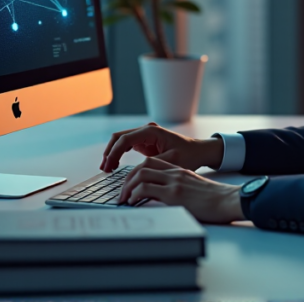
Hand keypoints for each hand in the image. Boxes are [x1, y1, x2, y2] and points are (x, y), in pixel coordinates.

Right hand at [100, 122, 223, 172]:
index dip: (114, 153)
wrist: (199, 151)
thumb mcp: (170, 162)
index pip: (125, 139)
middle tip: (104, 169)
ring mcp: (145, 135)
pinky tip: (115, 165)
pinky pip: (127, 145)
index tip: (108, 167)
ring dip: (112, 153)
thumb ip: (150, 165)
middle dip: (109, 152)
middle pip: (119, 137)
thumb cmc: (189, 155)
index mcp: (151, 131)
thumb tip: (133, 173)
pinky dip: (119, 154)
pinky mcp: (145, 142)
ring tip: (107, 168)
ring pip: (121, 140)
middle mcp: (146, 129)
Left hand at [118, 157, 243, 223]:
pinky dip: (134, 194)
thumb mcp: (194, 188)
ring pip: (141, 175)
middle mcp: (175, 173)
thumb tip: (165, 199)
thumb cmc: (216, 199)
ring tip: (123, 199)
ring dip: (127, 187)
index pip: (151, 163)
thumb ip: (180, 188)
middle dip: (127, 179)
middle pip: (143, 166)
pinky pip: (146, 189)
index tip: (130, 185)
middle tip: (121, 193)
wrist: (229, 200)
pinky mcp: (175, 194)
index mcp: (179, 171)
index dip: (136, 172)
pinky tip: (132, 201)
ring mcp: (174, 182)